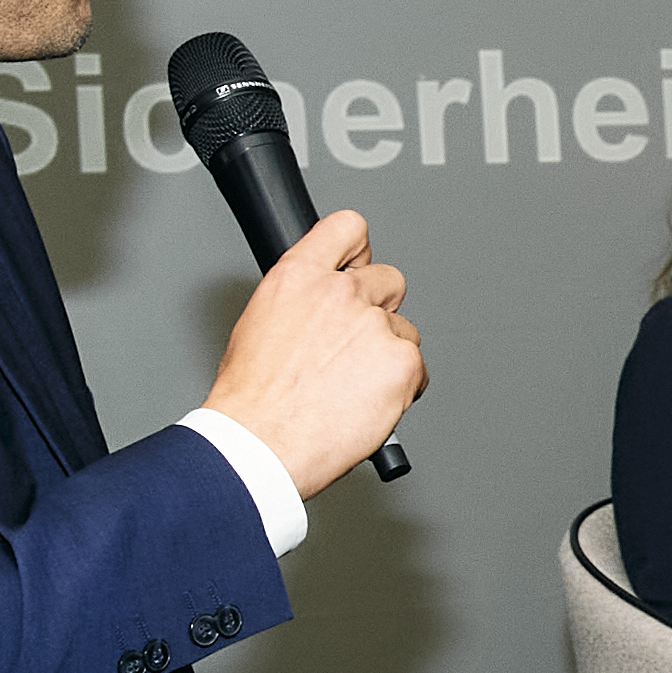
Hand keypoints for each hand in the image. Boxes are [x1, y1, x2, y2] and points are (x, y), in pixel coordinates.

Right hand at [200, 210, 424, 497]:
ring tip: (352, 387)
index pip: (347, 229)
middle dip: (377, 310)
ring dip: (387, 355)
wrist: (260, 443)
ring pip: (404, 331)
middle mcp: (340, 292)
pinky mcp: (403, 362)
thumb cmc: (253, 398)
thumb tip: (321, 305)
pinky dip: (402, 388)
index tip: (359, 265)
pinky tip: (369, 404)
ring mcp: (375, 325)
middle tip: (353, 348)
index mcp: (299, 276)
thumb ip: (301, 301)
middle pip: (388, 280)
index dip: (357, 250)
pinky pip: (418, 370)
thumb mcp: (260, 323)